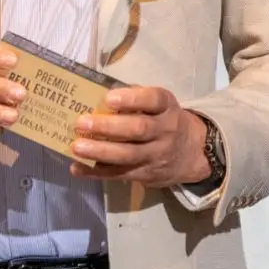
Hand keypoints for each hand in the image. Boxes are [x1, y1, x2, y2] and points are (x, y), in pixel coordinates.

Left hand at [69, 86, 211, 188]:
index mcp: (167, 107)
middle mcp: (165, 131)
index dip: (132, 99)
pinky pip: (120, 174)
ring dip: (100, 151)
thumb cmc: (163, 120)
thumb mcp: (159, 105)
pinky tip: (77, 168)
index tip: (109, 98)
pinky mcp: (147, 175)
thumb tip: (98, 93)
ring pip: (128, 155)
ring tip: (76, 147)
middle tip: (82, 122)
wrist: (191, 153)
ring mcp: (157, 155)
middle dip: (108, 127)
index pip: (154, 100)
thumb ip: (136, 98)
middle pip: (138, 129)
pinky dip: (97, 172)